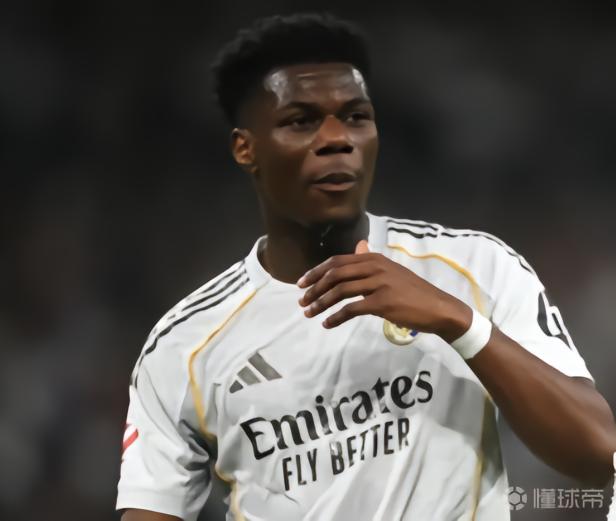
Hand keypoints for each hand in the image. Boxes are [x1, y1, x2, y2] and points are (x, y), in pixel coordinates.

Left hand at [297, 240, 471, 341]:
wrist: (438, 307)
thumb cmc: (412, 291)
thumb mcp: (391, 270)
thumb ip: (371, 259)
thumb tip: (359, 245)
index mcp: (374, 258)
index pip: (336, 261)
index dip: (316, 272)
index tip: (301, 283)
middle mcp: (374, 267)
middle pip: (334, 274)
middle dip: (314, 288)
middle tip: (302, 301)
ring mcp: (378, 284)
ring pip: (339, 291)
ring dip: (320, 303)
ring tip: (309, 313)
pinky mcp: (382, 303)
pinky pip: (351, 309)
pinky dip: (336, 317)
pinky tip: (327, 323)